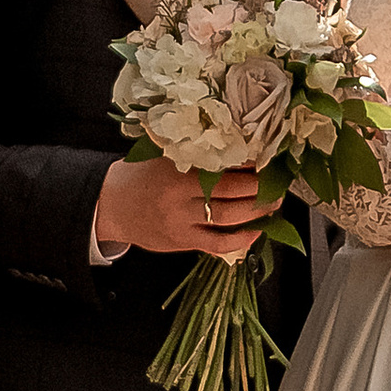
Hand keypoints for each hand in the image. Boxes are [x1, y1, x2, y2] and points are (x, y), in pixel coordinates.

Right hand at [97, 156, 266, 263]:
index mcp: (177, 169)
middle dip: (260, 188)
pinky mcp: (181, 241)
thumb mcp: (163, 156)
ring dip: (257, 212)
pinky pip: (218, 244)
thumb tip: (238, 146)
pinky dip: (241, 239)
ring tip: (274, 204)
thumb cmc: (142, 176)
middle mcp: (180, 196)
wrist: (111, 205)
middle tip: (278, 182)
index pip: (222, 166)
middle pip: (231, 192)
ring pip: (228, 219)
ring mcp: (181, 221)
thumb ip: (195, 153)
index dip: (250, 165)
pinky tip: (256, 231)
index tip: (267, 159)